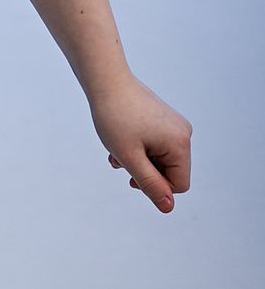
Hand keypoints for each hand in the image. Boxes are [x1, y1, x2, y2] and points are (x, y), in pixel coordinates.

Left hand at [88, 72, 192, 212]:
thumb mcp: (130, 157)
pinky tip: (120, 141)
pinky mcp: (164, 119)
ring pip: (160, 159)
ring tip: (116, 150)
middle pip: (170, 172)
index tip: (131, 173)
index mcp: (181, 142)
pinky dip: (138, 148)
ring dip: (138, 160)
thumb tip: (168, 207)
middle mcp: (183, 132)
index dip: (154, 186)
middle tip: (119, 160)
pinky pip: (156, 145)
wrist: (105, 80)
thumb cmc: (115, 117)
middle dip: (144, 171)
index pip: (179, 185)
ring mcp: (174, 124)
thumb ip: (150, 184)